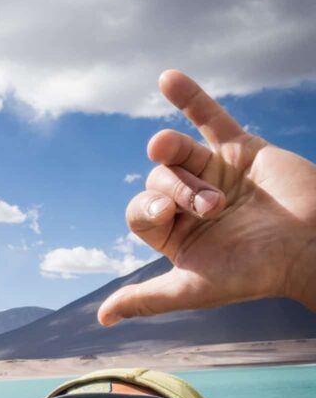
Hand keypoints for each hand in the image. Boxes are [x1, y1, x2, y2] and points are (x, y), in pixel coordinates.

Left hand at [98, 69, 315, 324]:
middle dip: (177, 189)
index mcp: (176, 236)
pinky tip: (166, 78)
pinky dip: (188, 97)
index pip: (140, 211)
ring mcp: (214, 172)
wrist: (311, 246)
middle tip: (212, 207)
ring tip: (179, 154)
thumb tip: (102, 318)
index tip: (166, 215)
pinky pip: (208, 117)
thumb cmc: (253, 273)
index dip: (146, 208)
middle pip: (158, 180)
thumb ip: (147, 299)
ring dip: (175, 153)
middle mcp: (189, 203)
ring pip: (178, 152)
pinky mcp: (239, 148)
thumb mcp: (193, 289)